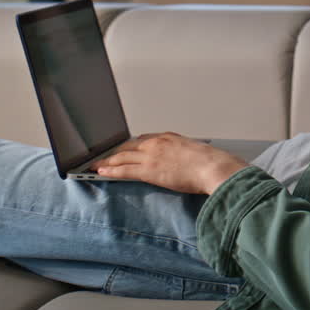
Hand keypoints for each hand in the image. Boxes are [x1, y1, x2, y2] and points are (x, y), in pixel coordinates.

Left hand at [95, 133, 248, 194]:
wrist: (213, 167)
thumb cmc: (211, 162)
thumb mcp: (196, 152)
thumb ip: (184, 155)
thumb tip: (185, 163)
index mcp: (168, 137)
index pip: (143, 140)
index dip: (130, 146)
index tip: (124, 150)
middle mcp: (156, 143)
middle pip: (129, 146)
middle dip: (115, 152)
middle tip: (104, 157)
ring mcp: (150, 156)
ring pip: (122, 157)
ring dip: (107, 162)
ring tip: (96, 166)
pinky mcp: (148, 170)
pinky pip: (123, 170)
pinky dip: (110, 171)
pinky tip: (101, 173)